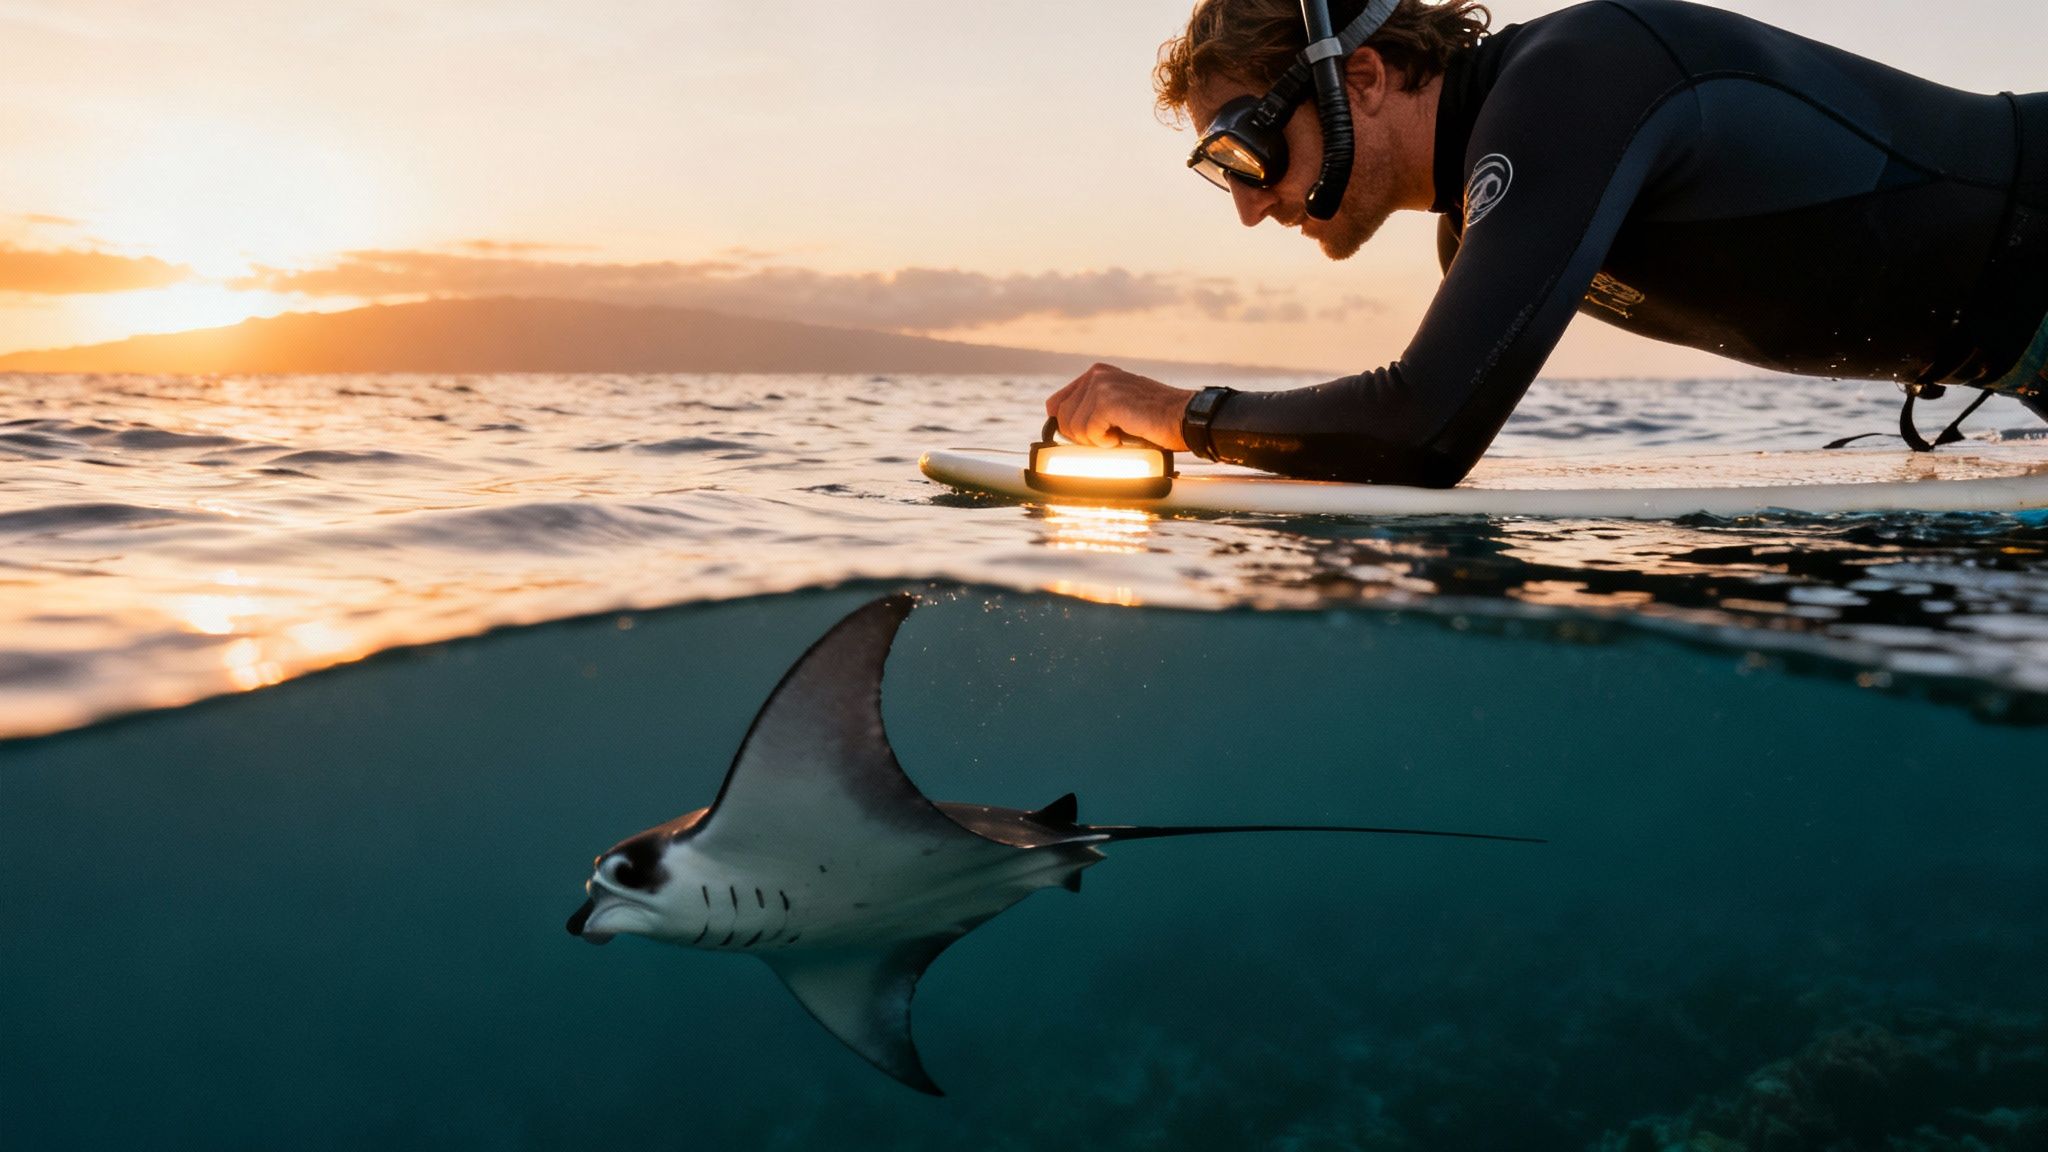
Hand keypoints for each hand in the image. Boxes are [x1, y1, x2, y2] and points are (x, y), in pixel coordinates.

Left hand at [1043, 364, 1193, 450]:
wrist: (1185, 418)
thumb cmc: (1156, 420)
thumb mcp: (1118, 409)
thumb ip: (1092, 411)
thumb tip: (1060, 430)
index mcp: (1097, 374)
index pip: (1057, 404)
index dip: (1068, 426)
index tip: (1090, 435)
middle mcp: (1096, 374)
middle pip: (1062, 418)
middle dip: (1083, 436)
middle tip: (1111, 435)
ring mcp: (1101, 385)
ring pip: (1074, 428)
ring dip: (1097, 440)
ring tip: (1122, 433)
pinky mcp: (1108, 400)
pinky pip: (1089, 433)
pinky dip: (1107, 442)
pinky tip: (1125, 434)